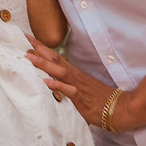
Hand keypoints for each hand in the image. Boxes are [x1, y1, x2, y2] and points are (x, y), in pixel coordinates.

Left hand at [25, 35, 141, 131]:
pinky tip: (46, 82)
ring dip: (44, 64)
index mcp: (74, 73)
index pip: (56, 57)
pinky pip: (69, 91)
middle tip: (24, 39)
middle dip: (39, 49)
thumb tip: (52, 82)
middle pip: (55, 59)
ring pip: (60, 72)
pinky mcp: (83, 99)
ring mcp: (79, 86)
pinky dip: (57, 85)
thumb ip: (68, 84)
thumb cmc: (101, 99)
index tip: (28, 38)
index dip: (42, 48)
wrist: (121, 108)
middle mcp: (75, 76)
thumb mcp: (82, 88)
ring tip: (29, 57)